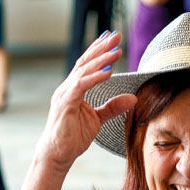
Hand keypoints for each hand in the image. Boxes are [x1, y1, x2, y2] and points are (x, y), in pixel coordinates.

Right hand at [35, 30, 135, 174]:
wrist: (57, 154)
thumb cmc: (73, 137)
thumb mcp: (98, 119)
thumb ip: (113, 107)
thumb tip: (132, 98)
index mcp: (73, 88)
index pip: (86, 64)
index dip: (98, 50)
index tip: (111, 37)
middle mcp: (67, 87)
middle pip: (85, 62)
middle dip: (102, 47)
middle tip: (116, 35)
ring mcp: (65, 94)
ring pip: (84, 71)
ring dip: (102, 59)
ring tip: (116, 50)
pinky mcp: (66, 104)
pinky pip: (81, 86)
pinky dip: (95, 77)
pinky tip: (108, 71)